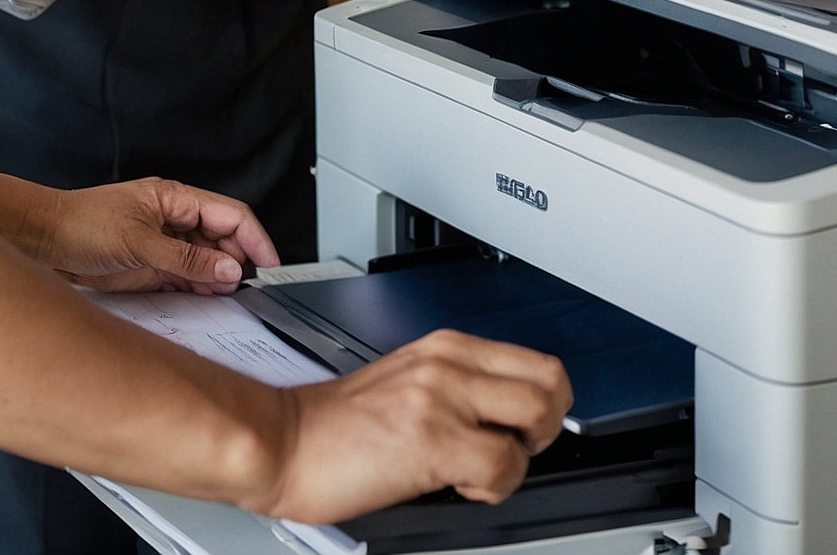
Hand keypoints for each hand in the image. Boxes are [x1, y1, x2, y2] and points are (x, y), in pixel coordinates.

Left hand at [41, 176, 279, 294]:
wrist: (42, 240)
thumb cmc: (82, 225)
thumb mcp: (139, 243)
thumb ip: (186, 258)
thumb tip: (229, 269)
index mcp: (176, 198)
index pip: (231, 214)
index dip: (255, 238)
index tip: (270, 264)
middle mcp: (174, 218)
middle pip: (222, 237)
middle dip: (237, 260)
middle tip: (244, 288)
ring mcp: (163, 242)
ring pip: (206, 259)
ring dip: (217, 277)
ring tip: (224, 297)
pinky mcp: (151, 265)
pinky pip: (186, 275)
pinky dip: (198, 287)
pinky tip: (204, 298)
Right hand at [253, 330, 571, 523]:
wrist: (284, 441)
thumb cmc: (337, 425)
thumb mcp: (408, 382)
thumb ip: (457, 387)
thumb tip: (504, 417)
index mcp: (446, 347)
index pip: (537, 361)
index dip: (546, 404)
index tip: (526, 430)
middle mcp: (449, 362)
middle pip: (552, 382)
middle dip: (546, 428)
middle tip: (514, 449)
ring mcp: (442, 397)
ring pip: (537, 418)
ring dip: (520, 458)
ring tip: (482, 469)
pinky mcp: (432, 438)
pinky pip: (503, 466)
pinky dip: (492, 489)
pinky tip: (458, 486)